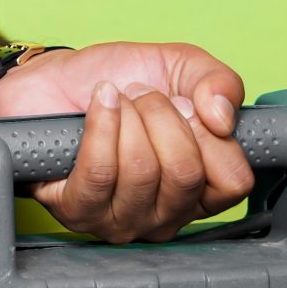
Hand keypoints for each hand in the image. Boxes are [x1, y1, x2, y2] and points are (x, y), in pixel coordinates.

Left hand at [0, 41, 253, 242]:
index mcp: (200, 189)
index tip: (185, 103)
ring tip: (115, 99)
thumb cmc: (116, 79)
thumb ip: (219, 83)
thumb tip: (222, 119)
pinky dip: (100, 124)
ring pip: (142, 170)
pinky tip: (98, 103)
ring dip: (127, 116)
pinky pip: (99, 171)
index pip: (233, 183)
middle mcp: (165, 215)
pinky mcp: (78, 211)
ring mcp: (121, 220)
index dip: (211, 135)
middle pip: (185, 174)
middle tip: (142, 95)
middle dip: (162, 115)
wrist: (53, 77)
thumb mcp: (181, 67)